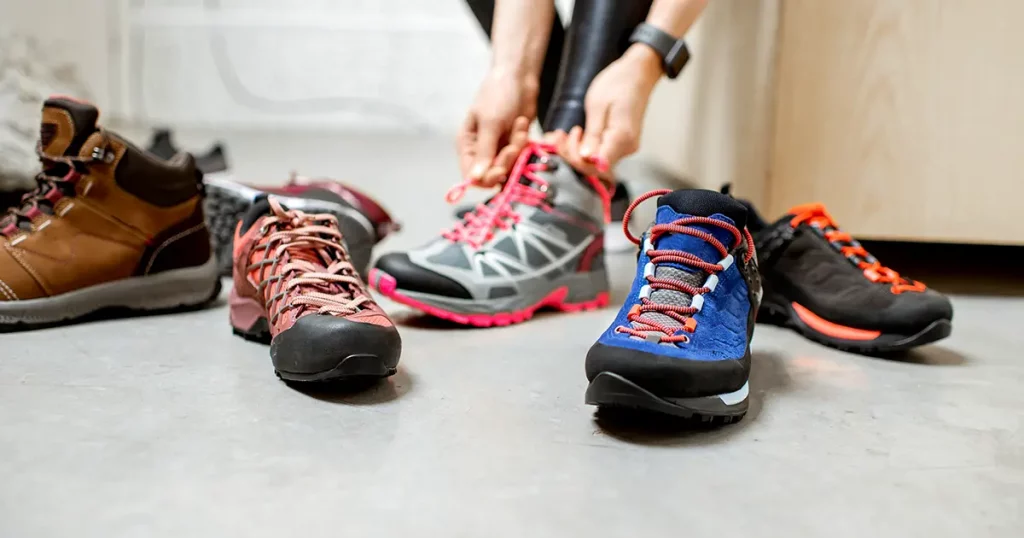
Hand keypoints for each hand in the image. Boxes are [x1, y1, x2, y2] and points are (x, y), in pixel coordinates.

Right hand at [457, 70, 538, 186]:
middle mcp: (481, 150)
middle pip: (492, 174)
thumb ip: (484, 152)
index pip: (471, 175)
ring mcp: (499, 148)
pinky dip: (524, 144)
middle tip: (514, 146)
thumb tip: (474, 179)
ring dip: (517, 149)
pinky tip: (522, 125)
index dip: (485, 178)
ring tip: (518, 125)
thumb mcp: (490, 123)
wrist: (519, 78)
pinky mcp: (514, 145)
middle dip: (506, 162)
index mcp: (467, 145)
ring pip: (509, 166)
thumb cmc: (498, 95)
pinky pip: (520, 156)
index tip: (500, 171)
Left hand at [558, 45, 662, 177]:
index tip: (565, 139)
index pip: (596, 166)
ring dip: (576, 151)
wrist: (637, 73)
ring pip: (595, 162)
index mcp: (622, 139)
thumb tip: (586, 158)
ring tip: (565, 133)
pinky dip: (584, 148)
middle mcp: (627, 148)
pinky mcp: (621, 144)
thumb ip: (593, 135)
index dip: (575, 159)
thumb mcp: (597, 106)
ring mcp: (625, 147)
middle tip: (560, 134)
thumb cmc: (617, 84)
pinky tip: (575, 135)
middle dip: (572, 154)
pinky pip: (600, 154)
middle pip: (594, 166)